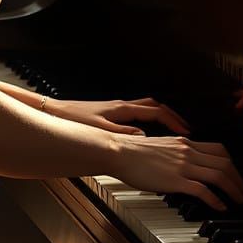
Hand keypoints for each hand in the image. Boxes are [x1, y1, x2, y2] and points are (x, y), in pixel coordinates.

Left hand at [48, 96, 189, 135]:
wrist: (57, 113)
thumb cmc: (75, 119)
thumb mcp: (101, 129)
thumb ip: (124, 133)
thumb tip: (144, 136)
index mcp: (122, 109)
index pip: (155, 112)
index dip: (173, 121)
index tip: (185, 130)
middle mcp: (122, 106)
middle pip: (154, 107)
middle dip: (171, 116)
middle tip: (184, 128)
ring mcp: (116, 109)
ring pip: (145, 109)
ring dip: (160, 117)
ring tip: (171, 130)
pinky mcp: (110, 114)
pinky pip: (136, 114)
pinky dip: (147, 120)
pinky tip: (146, 134)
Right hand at [112, 135, 242, 210]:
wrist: (118, 151)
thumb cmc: (133, 152)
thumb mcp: (160, 147)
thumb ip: (175, 153)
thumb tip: (184, 164)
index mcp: (184, 142)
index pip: (219, 150)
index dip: (232, 164)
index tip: (236, 176)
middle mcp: (188, 151)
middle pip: (225, 162)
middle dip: (239, 179)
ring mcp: (183, 165)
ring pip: (220, 175)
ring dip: (234, 190)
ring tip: (240, 201)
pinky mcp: (176, 179)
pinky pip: (203, 189)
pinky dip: (216, 199)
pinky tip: (221, 207)